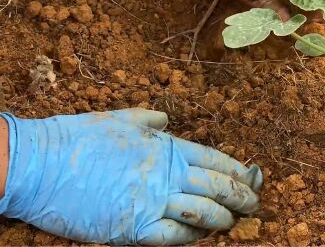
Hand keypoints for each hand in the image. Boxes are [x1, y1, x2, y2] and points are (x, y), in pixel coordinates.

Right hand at [0, 109, 261, 244]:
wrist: (41, 164)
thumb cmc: (79, 138)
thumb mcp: (121, 119)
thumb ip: (150, 120)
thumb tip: (167, 119)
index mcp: (166, 147)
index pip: (215, 159)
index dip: (239, 170)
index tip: (254, 177)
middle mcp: (165, 174)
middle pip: (217, 186)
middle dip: (242, 196)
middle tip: (255, 203)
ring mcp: (150, 202)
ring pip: (203, 213)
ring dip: (222, 219)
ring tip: (232, 222)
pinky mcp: (132, 228)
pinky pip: (173, 237)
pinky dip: (191, 237)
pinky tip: (201, 237)